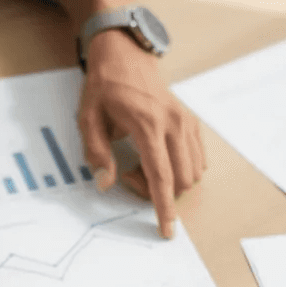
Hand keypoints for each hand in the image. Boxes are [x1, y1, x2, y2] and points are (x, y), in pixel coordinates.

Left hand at [77, 29, 206, 238]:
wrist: (125, 56)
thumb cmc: (105, 87)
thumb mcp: (88, 118)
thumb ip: (96, 152)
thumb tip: (107, 181)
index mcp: (148, 125)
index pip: (161, 176)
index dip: (164, 208)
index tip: (167, 230)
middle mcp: (173, 124)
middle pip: (181, 179)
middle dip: (159, 192)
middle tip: (130, 175)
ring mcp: (186, 122)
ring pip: (193, 172)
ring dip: (170, 181)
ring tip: (142, 164)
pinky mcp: (191, 122)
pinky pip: (197, 159)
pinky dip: (181, 168)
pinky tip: (158, 158)